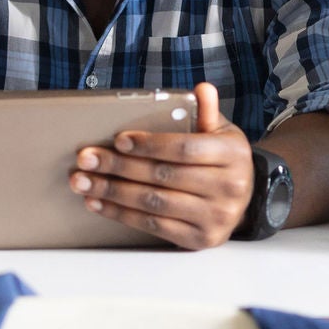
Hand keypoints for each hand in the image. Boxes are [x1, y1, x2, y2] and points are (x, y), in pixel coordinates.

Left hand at [68, 82, 251, 249]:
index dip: (149, 144)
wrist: (244, 200)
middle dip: (119, 167)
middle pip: (163, 176)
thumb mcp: (220, 131)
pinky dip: (121, 214)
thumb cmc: (222, 159)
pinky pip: (153, 227)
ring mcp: (216, 217)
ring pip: (154, 203)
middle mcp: (229, 188)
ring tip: (83, 181)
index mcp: (233, 154)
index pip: (184, 149)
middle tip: (86, 159)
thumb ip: (207, 111)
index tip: (118, 140)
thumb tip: (201, 89)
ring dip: (112, 192)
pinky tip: (99, 203)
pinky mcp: (200, 239)